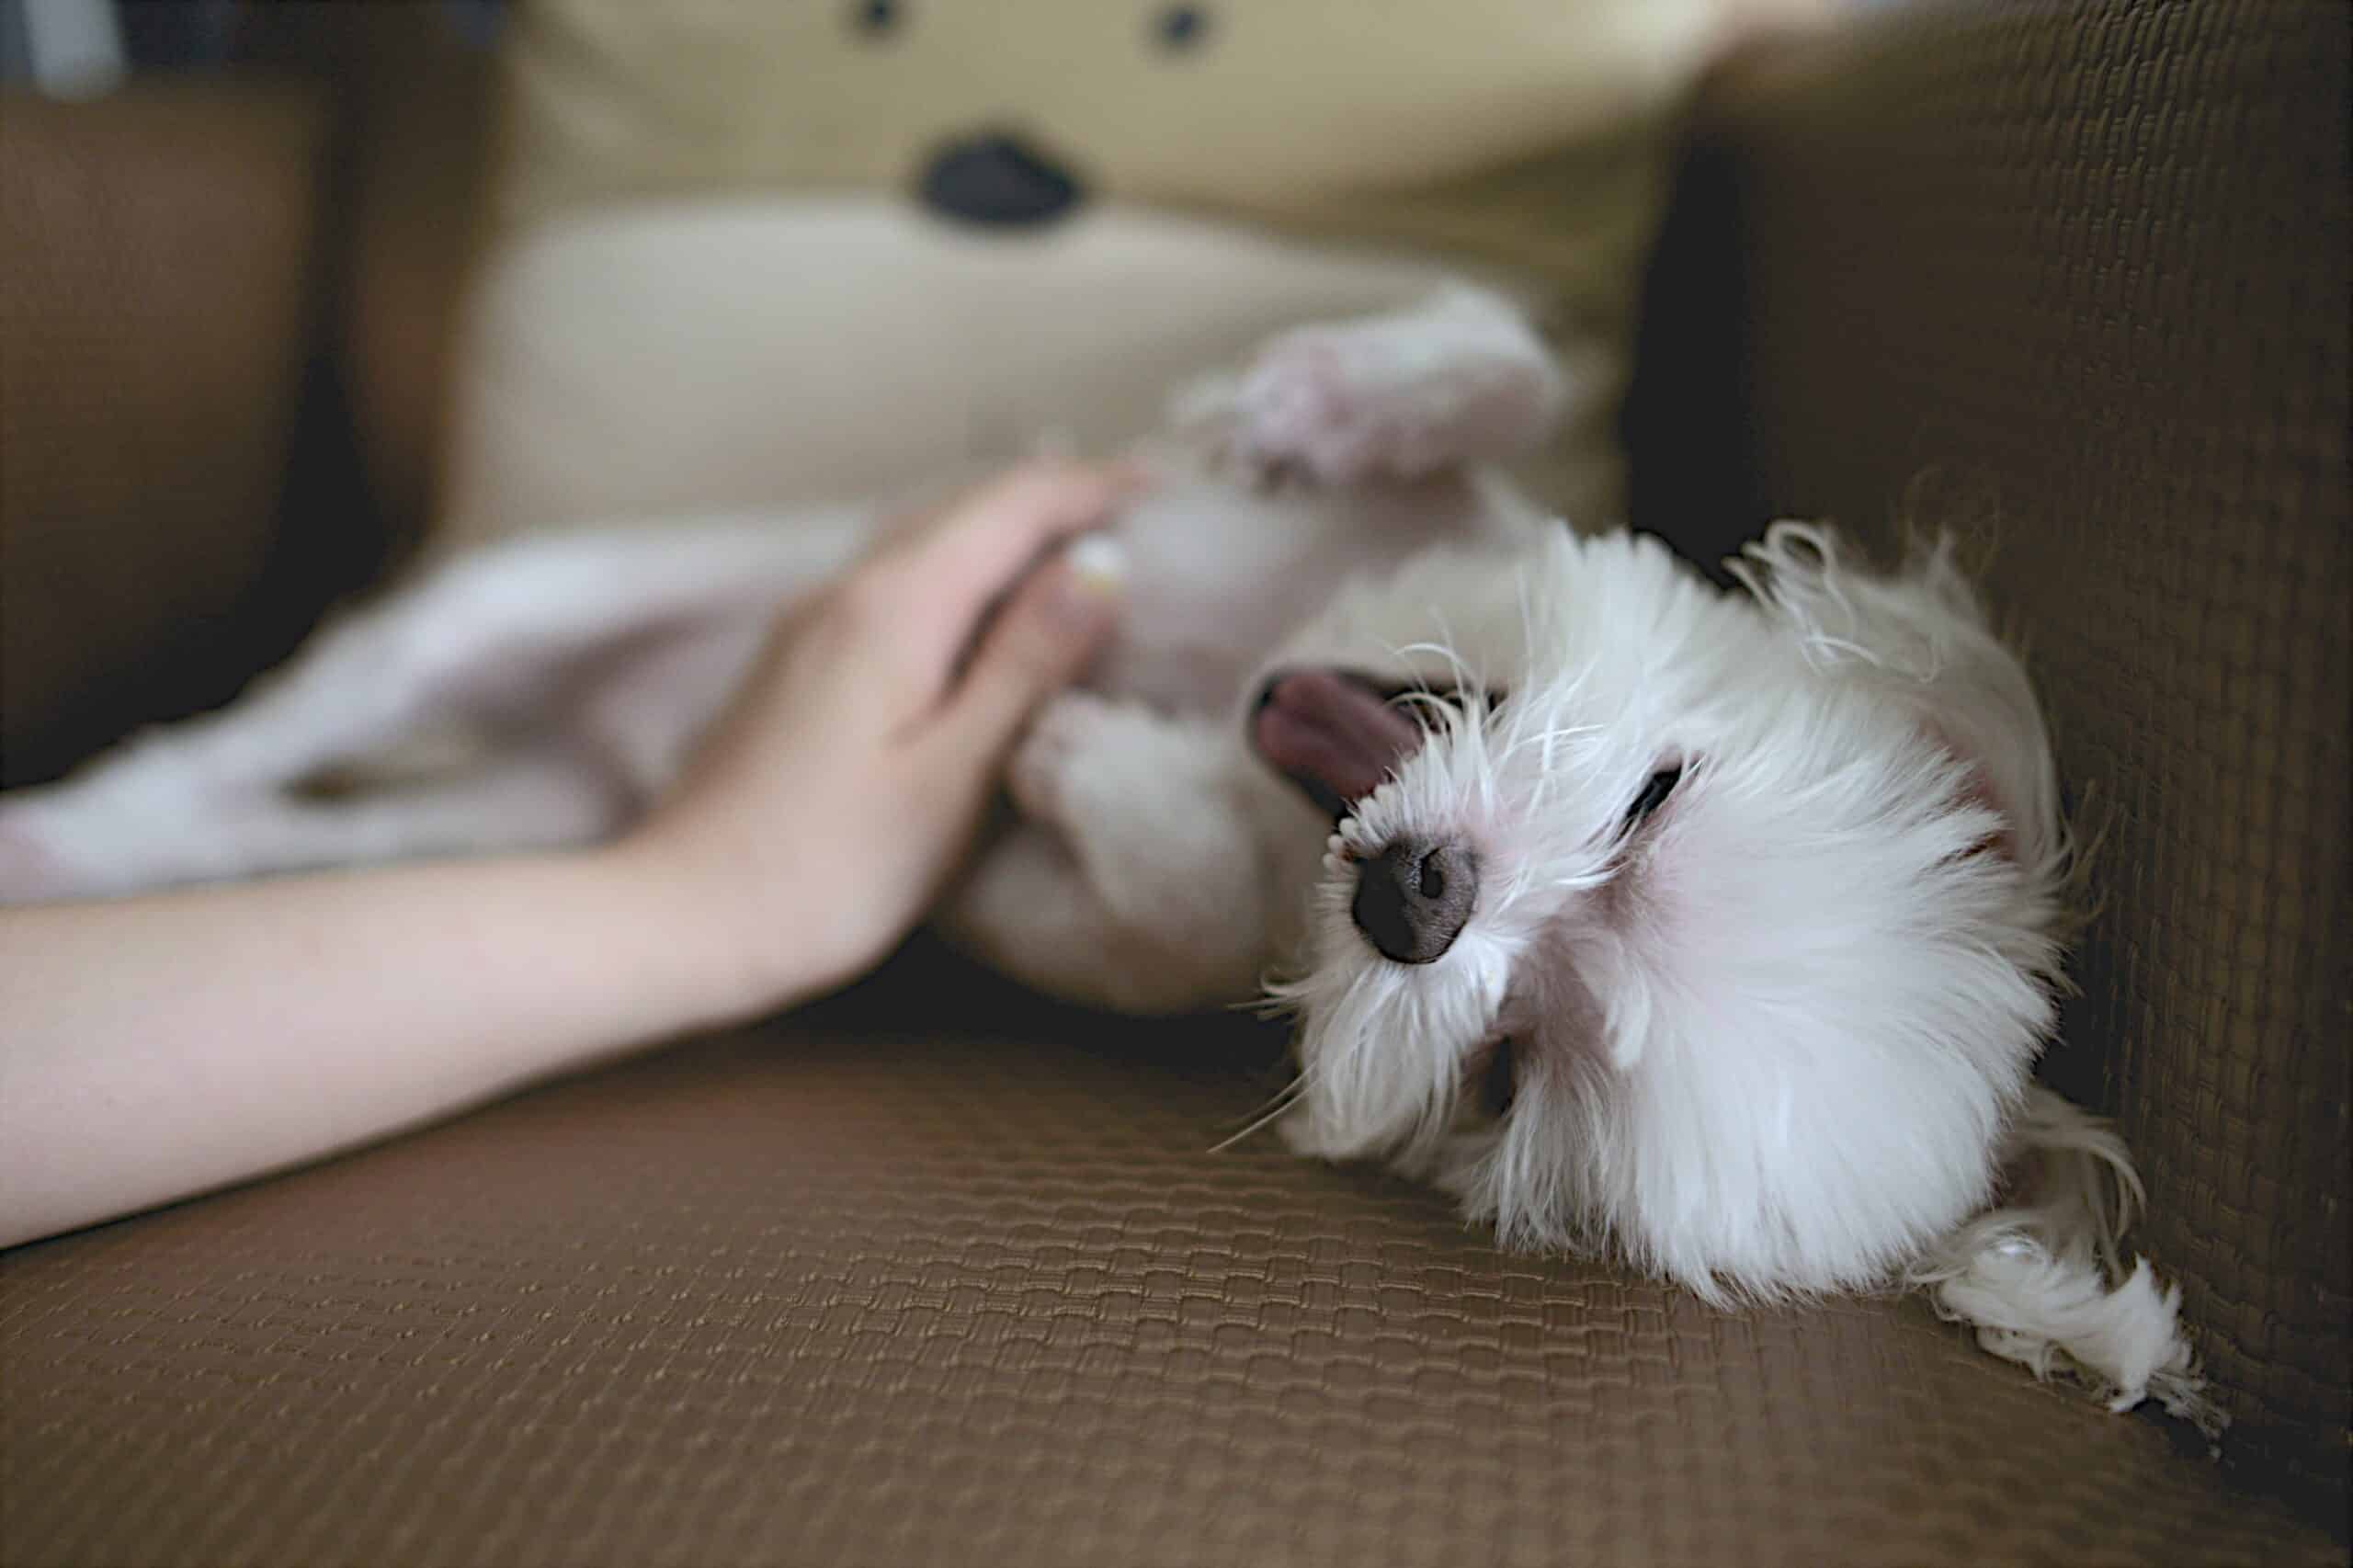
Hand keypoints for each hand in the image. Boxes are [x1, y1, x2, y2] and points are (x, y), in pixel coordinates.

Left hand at [619, 460, 1135, 1011]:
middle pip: (965, 505)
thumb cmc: (828, 870)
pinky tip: (988, 610)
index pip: (1011, 505)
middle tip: (1142, 509)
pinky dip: (961, 569)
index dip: (1094, 487)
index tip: (1169, 492)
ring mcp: (812, 621)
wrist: (679, 918)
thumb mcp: (951, 775)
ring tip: (1082, 546)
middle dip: (1056, 496)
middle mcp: (847, 590)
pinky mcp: (796, 661)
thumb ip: (1026, 664)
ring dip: (1006, 528)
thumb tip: (1099, 566)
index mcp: (895, 607)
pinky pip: (896, 579)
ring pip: (925, 537)